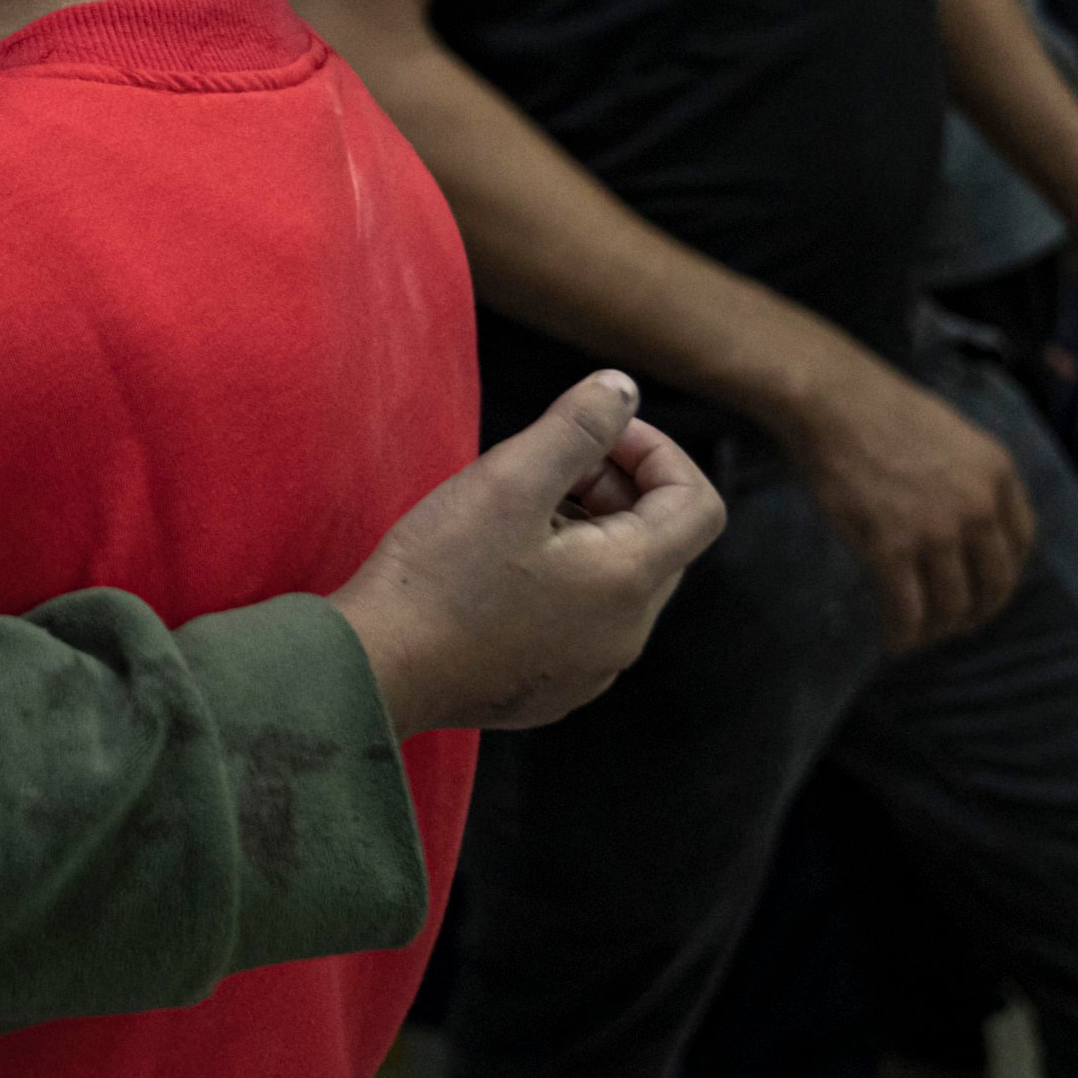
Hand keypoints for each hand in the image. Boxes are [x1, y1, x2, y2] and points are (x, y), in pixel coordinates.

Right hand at [332, 371, 727, 736]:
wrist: (379, 669)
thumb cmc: (440, 573)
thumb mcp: (509, 479)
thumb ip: (577, 427)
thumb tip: (623, 389)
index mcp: (629, 580)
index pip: (697, 504)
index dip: (657, 452)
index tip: (596, 432)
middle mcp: (627, 633)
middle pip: (658, 540)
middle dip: (614, 488)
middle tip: (541, 468)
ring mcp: (594, 669)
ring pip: (618, 580)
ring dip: (585, 532)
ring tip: (511, 516)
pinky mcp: (557, 688)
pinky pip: (584, 620)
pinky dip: (562, 578)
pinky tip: (498, 570)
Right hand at [786, 353, 1034, 653]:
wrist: (829, 397)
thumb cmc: (878, 408)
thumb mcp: (950, 434)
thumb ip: (970, 478)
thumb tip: (968, 524)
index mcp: (998, 474)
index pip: (1021, 544)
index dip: (1003, 576)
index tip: (985, 589)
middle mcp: (979, 508)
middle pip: (993, 583)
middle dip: (975, 612)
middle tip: (954, 623)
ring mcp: (937, 530)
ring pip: (952, 604)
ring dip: (938, 628)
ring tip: (919, 634)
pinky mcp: (892, 547)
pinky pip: (906, 608)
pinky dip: (902, 633)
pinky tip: (893, 639)